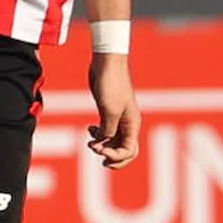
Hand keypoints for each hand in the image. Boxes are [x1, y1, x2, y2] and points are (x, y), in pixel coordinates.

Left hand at [85, 54, 141, 169]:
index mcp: (132, 124)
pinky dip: (98, 135)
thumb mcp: (110, 111)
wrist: (106, 63)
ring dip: (103, 146)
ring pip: (114, 141)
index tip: (100, 150)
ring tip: (90, 143)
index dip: (116, 157)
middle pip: (125, 150)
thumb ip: (108, 130)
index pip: (129, 151)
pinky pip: (107, 130)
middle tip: (99, 158)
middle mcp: (128, 123)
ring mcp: (118, 117)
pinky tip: (89, 129)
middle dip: (113, 158)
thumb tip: (104, 142)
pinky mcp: (109, 110)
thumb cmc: (111, 84)